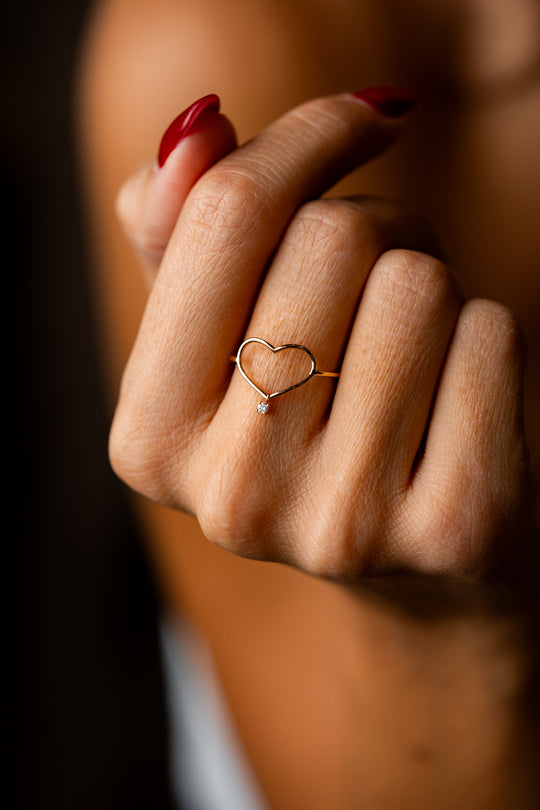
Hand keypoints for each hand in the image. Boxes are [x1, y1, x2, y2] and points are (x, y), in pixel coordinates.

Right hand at [111, 91, 530, 578]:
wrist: (408, 553)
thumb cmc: (308, 416)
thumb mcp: (221, 334)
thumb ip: (183, 232)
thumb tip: (199, 129)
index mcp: (149, 440)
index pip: (227, 213)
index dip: (305, 137)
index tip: (356, 123)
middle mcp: (233, 497)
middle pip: (330, 240)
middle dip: (373, 234)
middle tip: (371, 301)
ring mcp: (343, 526)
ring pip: (417, 285)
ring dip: (428, 290)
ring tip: (408, 358)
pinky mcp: (455, 531)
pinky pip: (490, 339)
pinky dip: (484, 339)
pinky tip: (454, 404)